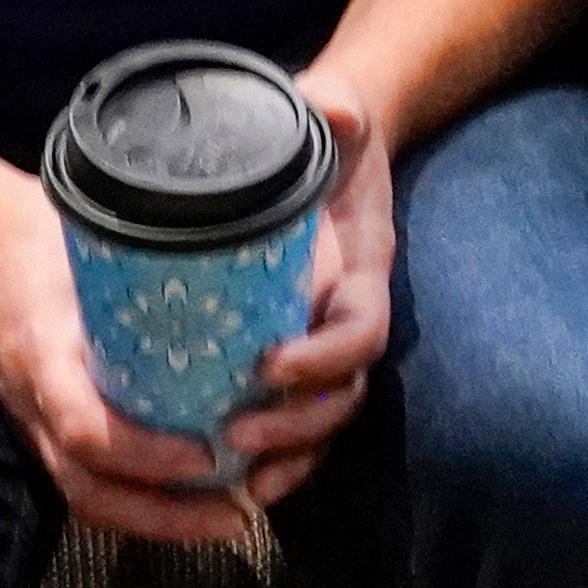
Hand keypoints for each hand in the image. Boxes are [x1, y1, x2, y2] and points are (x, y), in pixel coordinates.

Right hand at [0, 166, 260, 547]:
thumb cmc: (46, 237)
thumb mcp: (92, 240)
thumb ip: (154, 257)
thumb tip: (245, 251)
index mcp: (42, 353)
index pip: (86, 428)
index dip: (146, 454)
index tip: (207, 454)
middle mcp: (33, 401)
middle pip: (89, 488)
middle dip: (163, 516)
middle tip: (237, 515)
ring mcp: (34, 422)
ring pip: (88, 497)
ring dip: (158, 522)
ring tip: (227, 519)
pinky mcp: (45, 428)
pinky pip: (88, 483)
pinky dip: (140, 504)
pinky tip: (193, 501)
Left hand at [223, 88, 399, 512]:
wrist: (332, 147)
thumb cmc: (329, 134)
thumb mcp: (334, 113)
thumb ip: (334, 107)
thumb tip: (331, 106)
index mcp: (361, 272)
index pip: (361, 332)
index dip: (324, 357)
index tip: (269, 363)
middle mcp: (345, 316)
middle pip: (343, 394)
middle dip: (299, 425)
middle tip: (237, 433)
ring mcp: (318, 341)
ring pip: (321, 420)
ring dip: (286, 457)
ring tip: (235, 477)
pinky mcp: (286, 353)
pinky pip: (290, 421)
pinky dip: (268, 458)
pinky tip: (225, 482)